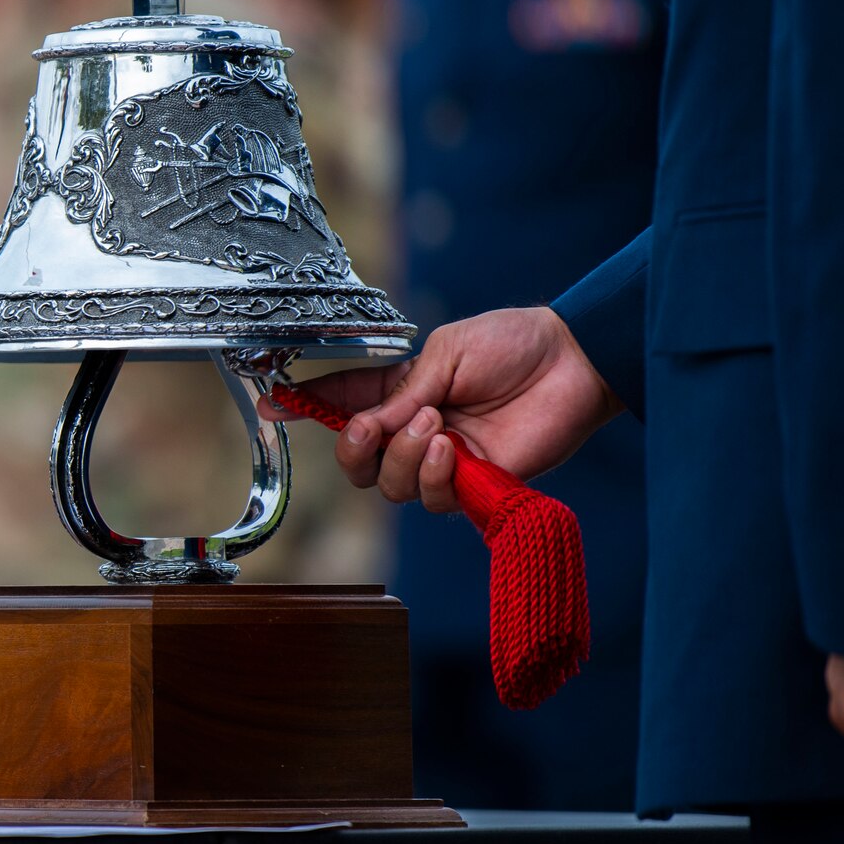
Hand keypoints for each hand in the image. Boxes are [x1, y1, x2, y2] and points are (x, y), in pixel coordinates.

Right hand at [258, 307, 620, 514]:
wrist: (573, 362)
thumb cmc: (512, 344)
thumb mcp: (445, 353)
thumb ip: (404, 393)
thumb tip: (368, 425)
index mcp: (402, 391)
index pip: (342, 403)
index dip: (304, 407)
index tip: (270, 404)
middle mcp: (416, 431)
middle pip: (358, 464)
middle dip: (352, 451)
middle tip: (370, 428)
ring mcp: (445, 461)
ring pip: (391, 486)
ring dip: (402, 457)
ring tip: (434, 424)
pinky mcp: (478, 485)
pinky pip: (435, 500)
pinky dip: (434, 475)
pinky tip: (452, 447)